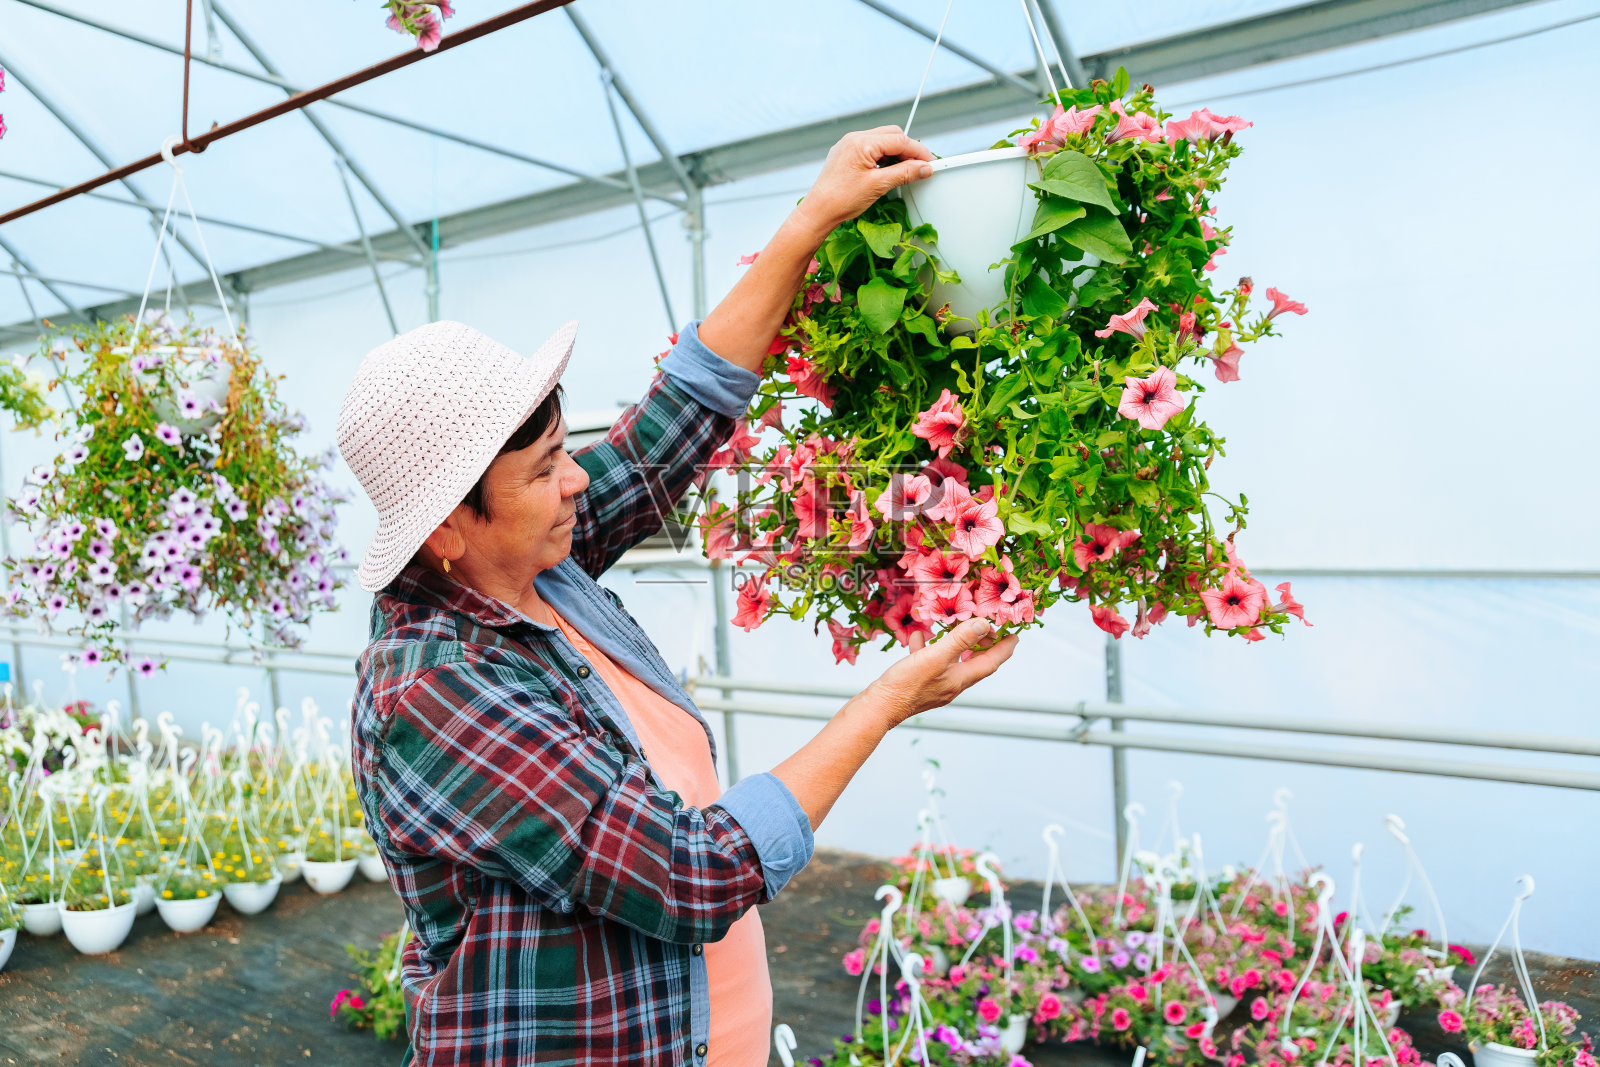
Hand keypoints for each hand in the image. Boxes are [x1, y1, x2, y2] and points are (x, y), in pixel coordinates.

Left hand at [794, 126, 934, 235]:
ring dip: (896, 153)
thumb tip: (924, 168)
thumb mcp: (878, 186)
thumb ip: (904, 173)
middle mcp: (854, 138)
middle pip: (892, 135)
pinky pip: (871, 148)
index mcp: (861, 142)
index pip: (899, 140)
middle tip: (920, 168)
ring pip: (882, 141)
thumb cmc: (841, 199)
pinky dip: (883, 157)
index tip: (930, 163)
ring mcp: (849, 145)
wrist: (818, 211)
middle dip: (908, 150)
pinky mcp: (846, 154)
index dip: (918, 151)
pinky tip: (888, 171)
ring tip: (905, 172)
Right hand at [863, 619, 1018, 729]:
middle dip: (984, 645)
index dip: (1004, 647)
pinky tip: (918, 637)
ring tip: (957, 628)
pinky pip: (931, 663)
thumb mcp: (934, 658)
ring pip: (953, 662)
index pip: (991, 662)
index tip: (1015, 634)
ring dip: (958, 645)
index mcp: (960, 679)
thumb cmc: (904, 685)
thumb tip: (984, 625)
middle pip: (975, 663)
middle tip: (989, 628)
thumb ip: (959, 640)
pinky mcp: (920, 685)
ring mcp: (936, 686)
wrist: (877, 708)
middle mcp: (952, 685)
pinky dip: (929, 648)